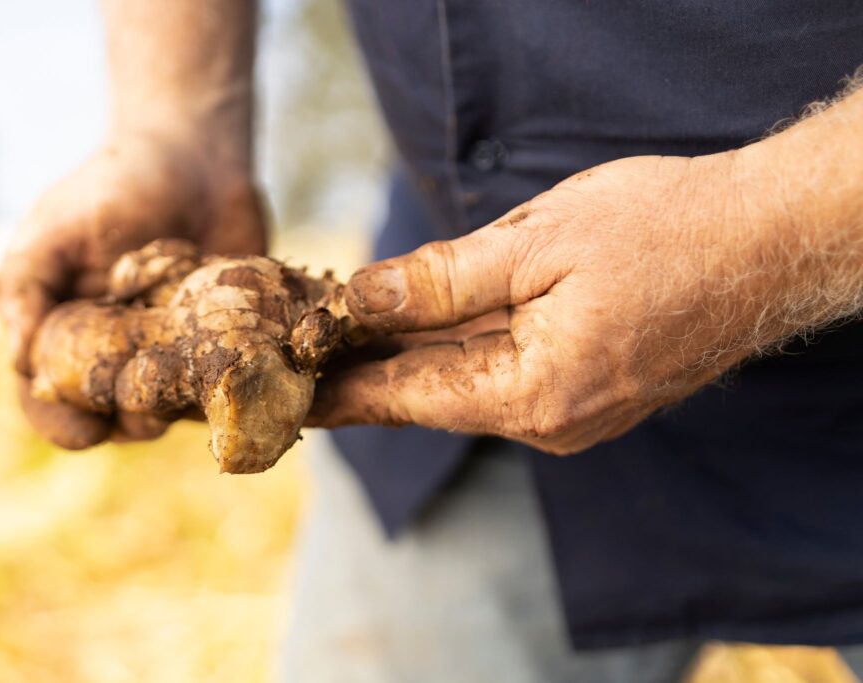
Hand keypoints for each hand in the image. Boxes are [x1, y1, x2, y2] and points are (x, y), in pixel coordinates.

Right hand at [0, 131, 265, 446]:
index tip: (84, 430)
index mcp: (64, 333)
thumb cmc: (113, 187)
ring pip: (169, 409)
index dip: (62, 422)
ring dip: (176, 413)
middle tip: (142, 415)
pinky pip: (225, 382)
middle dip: (124, 423)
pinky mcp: (224, 342)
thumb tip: (20, 362)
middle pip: (112, 415)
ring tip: (185, 398)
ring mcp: (172, 351)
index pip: (49, 398)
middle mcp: (116, 352)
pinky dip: (227, 391)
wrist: (195, 156)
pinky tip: (234, 384)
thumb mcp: (54, 229)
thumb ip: (25, 289)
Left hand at [313, 153, 790, 453]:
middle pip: (430, 395)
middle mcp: (550, 420)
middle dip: (365, 371)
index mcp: (532, 392)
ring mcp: (573, 411)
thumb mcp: (536, 243)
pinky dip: (456, 351)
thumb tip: (360, 298)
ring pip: (465, 382)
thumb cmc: (665, 232)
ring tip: (341, 339)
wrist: (769, 240)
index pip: (405, 399)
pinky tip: (417, 332)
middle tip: (300, 356)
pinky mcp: (588, 390)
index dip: (338, 394)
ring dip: (406, 359)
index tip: (284, 397)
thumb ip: (441, 281)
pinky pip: (503, 372)